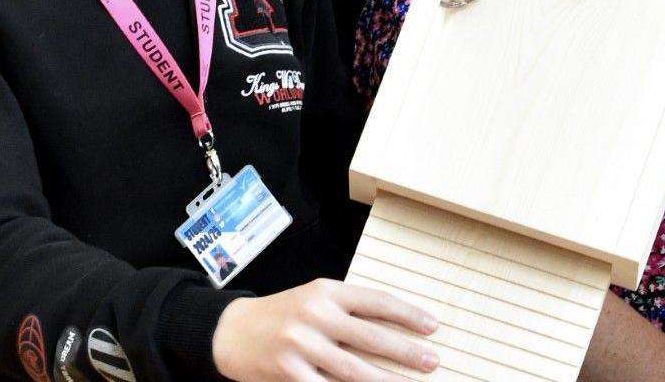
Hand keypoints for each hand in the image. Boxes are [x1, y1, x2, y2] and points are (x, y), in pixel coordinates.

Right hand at [212, 278, 438, 380]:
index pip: (377, 301)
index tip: (432, 326)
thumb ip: (348, 309)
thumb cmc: (281, 315)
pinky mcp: (289, 372)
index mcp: (326, 291)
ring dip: (385, 380)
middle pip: (371, 336)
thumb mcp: (314, 299)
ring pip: (354, 369)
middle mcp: (316, 315)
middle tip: (431, 362)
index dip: (408, 315)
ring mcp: (301, 345)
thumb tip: (393, 327)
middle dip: (405, 352)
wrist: (232, 332)